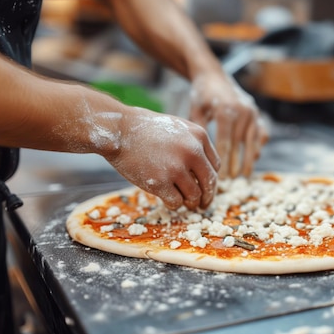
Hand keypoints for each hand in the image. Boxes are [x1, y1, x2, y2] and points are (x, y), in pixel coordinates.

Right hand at [105, 108, 220, 209]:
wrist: (118, 129)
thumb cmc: (146, 129)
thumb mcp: (178, 128)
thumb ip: (194, 144)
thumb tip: (204, 171)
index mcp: (199, 136)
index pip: (215, 166)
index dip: (210, 179)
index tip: (204, 186)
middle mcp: (192, 151)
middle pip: (209, 183)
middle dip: (207, 197)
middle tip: (202, 205)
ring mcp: (175, 167)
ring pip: (194, 196)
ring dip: (190, 203)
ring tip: (184, 203)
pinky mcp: (159, 182)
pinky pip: (176, 202)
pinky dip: (173, 204)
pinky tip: (167, 200)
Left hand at [189, 72, 267, 177]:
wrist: (214, 75)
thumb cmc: (201, 94)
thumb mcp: (196, 110)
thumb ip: (199, 131)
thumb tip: (197, 156)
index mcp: (226, 110)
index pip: (225, 142)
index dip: (222, 161)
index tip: (218, 177)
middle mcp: (243, 111)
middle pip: (240, 144)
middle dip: (235, 164)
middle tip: (229, 181)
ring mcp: (252, 112)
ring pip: (252, 141)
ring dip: (248, 159)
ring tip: (243, 176)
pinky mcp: (257, 113)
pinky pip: (261, 133)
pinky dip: (258, 146)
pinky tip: (253, 159)